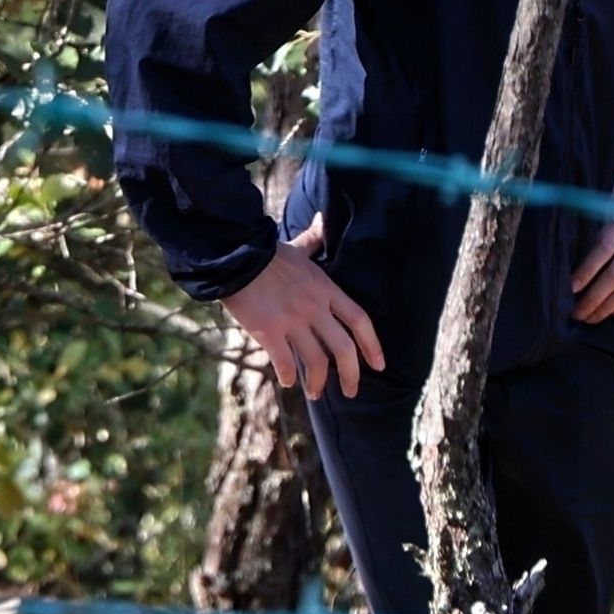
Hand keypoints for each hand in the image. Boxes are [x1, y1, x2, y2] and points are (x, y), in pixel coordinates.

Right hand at [227, 237, 383, 401]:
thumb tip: (322, 220)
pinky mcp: (269, 330)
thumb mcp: (297, 247)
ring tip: (314, 393)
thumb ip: (314, 239)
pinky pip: (285, 362)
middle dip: (351, 375)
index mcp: (326, 289)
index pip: (359, 320)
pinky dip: (288, 376)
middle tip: (350, 392)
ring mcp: (292, 321)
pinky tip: (287, 381)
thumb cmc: (266, 254)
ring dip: (317, 382)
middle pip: (343, 349)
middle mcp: (315, 308)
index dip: (372, 346)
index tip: (378, 365)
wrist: (234, 256)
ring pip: (315, 361)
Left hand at [572, 184, 613, 322]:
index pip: (600, 252)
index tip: (568, 289)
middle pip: (613, 277)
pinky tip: (613, 313)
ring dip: (607, 308)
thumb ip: (594, 204)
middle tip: (575, 314)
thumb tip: (561, 208)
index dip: (584, 273)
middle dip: (591, 300)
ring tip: (590, 318)